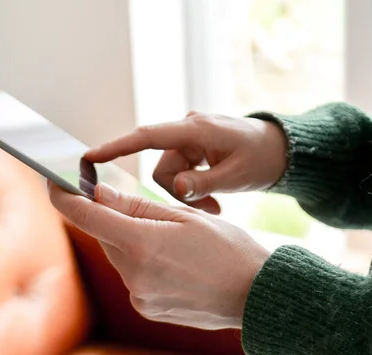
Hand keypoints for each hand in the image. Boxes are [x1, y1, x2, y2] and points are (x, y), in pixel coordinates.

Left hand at [48, 180, 269, 329]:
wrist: (255, 295)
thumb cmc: (228, 249)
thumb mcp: (185, 216)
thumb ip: (135, 206)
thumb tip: (97, 192)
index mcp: (142, 244)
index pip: (84, 215)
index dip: (62, 194)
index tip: (53, 180)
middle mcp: (133, 275)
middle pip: (105, 234)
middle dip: (116, 217)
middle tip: (148, 210)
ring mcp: (139, 296)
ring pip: (120, 255)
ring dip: (133, 241)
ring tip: (173, 241)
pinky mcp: (146, 308)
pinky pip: (133, 276)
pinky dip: (143, 263)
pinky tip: (174, 263)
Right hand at [85, 111, 287, 214]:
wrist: (283, 149)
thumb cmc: (263, 157)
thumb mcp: (236, 175)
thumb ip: (203, 183)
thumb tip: (175, 190)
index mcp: (196, 129)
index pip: (147, 137)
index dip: (116, 147)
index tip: (88, 158)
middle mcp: (188, 131)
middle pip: (161, 168)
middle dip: (178, 192)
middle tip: (209, 208)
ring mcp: (191, 140)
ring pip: (171, 176)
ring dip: (189, 195)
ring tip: (216, 206)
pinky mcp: (195, 150)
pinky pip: (182, 174)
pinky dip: (194, 190)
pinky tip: (215, 201)